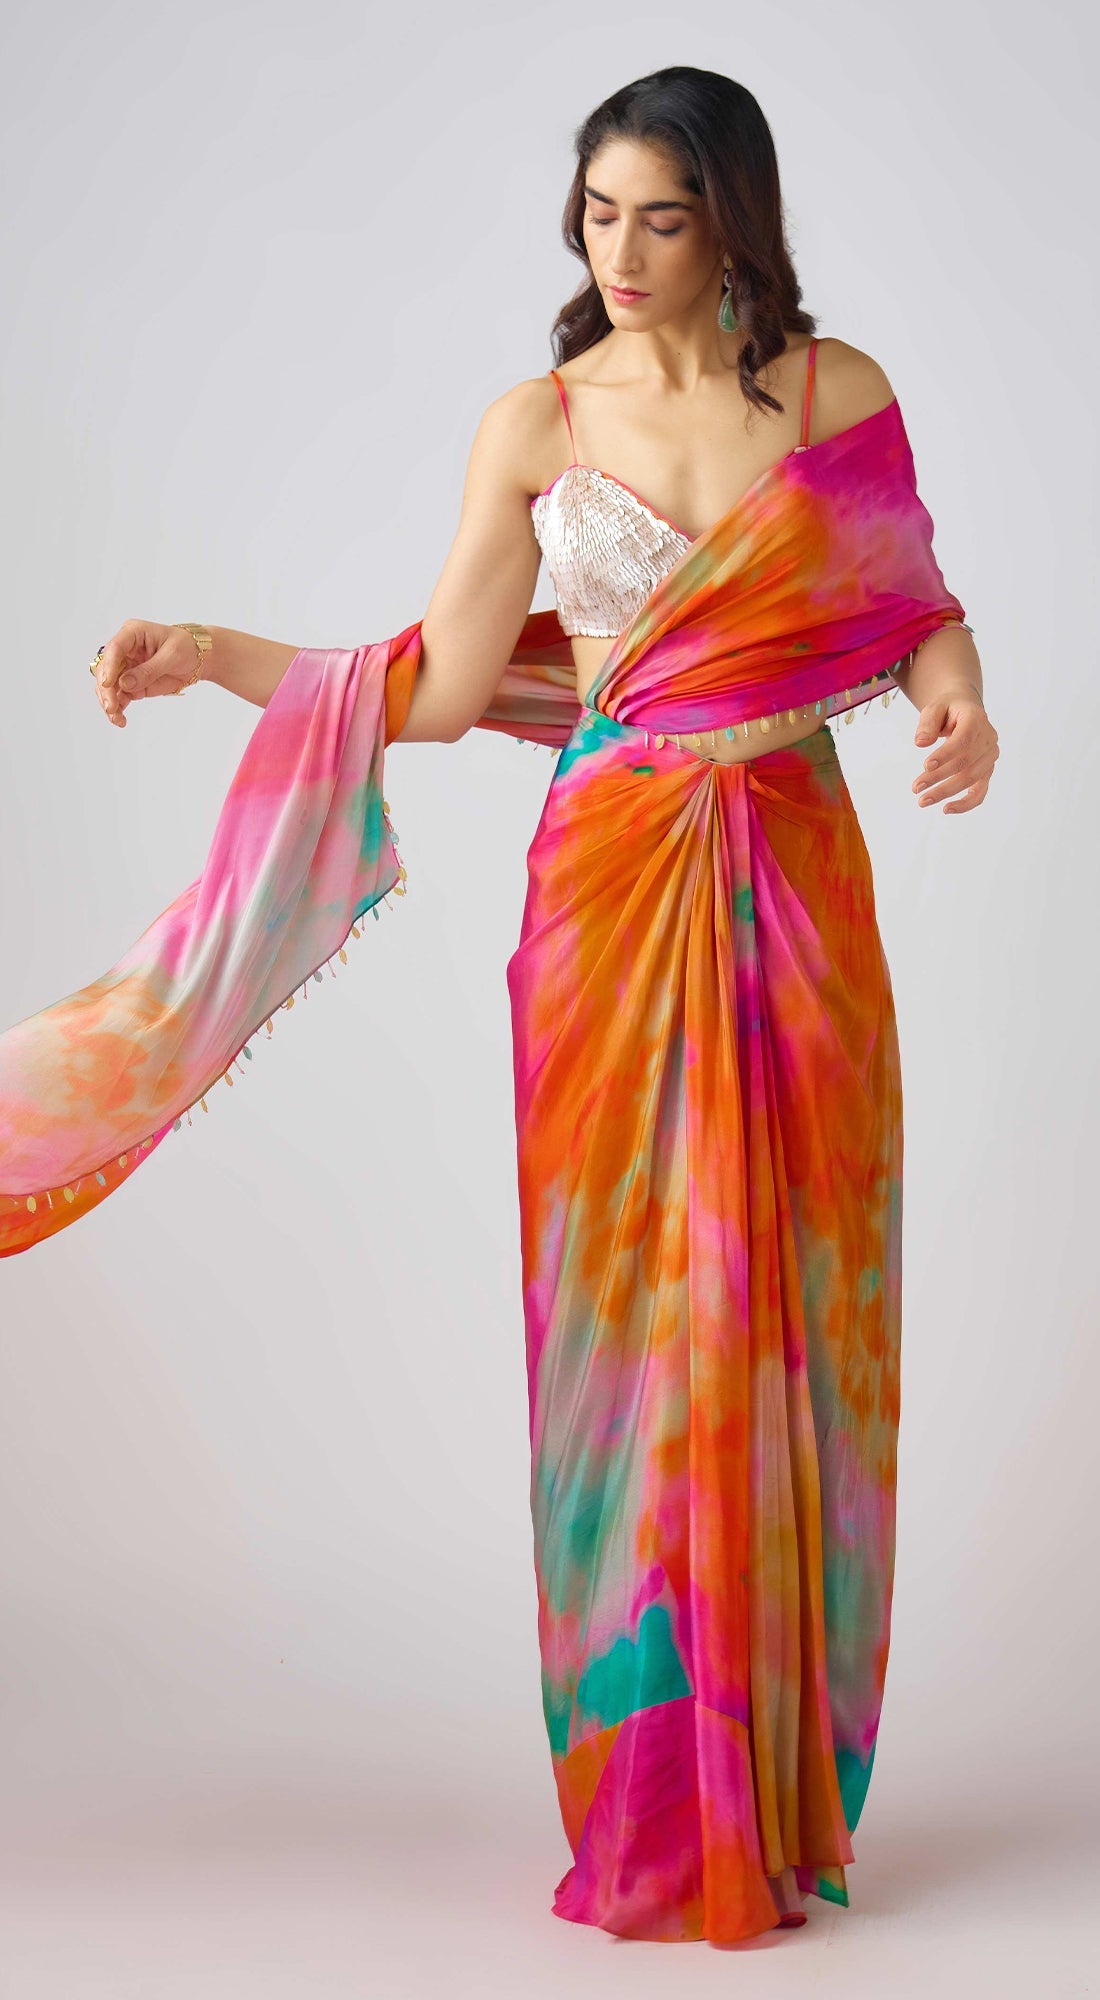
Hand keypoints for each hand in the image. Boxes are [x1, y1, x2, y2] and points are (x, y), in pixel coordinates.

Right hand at [93, 620, 203, 727]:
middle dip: (106, 690)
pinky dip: (118, 709)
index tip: (108, 684)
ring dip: (109, 702)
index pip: (115, 648)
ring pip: (109, 686)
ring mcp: (126, 667)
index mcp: (132, 633)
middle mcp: (124, 650)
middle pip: (106, 669)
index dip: (109, 667)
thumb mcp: (172, 655)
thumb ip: (149, 670)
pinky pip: (119, 696)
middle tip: (111, 707)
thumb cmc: (186, 647)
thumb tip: (125, 684)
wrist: (198, 659)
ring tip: (117, 718)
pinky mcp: (131, 684)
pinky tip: (120, 720)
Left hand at [911, 692, 998, 814]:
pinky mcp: (987, 771)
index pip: (964, 739)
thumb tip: (920, 743)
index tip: (925, 766)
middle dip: (939, 777)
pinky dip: (966, 803)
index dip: (945, 754)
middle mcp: (988, 738)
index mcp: (977, 718)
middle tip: (916, 788)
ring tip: (923, 800)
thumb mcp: (934, 708)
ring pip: (971, 779)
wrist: (965, 711)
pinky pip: (980, 791)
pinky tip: (946, 809)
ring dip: (946, 792)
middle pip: (965, 762)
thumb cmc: (947, 710)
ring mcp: (990, 756)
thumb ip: (927, 723)